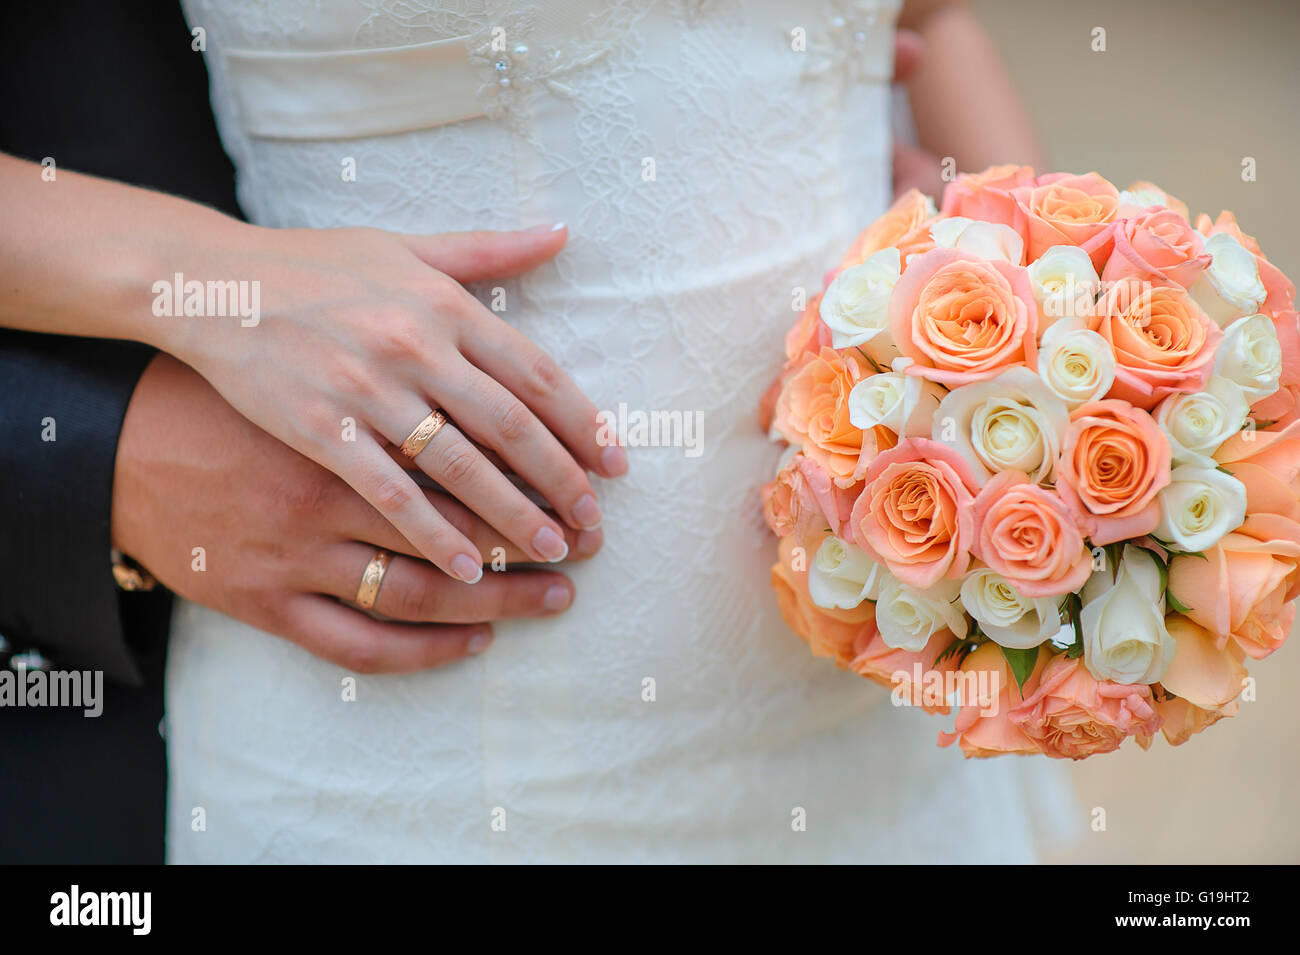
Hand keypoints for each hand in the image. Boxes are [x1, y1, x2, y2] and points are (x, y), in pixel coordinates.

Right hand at [156, 221, 625, 583]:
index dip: (583, 424)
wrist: (212, 283)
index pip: (536, 372)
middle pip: (510, 425)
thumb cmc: (314, 265)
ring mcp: (368, 390)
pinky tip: (468, 572)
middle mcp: (415, 345)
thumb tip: (561, 232)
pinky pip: (391, 495)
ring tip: (552, 552)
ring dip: (513, 516)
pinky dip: (434, 536)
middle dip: (562, 479)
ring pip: (460, 466)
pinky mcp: (322, 432)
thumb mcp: (405, 247)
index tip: (617, 464)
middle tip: (596, 525)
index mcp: (443, 303)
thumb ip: (487, 251)